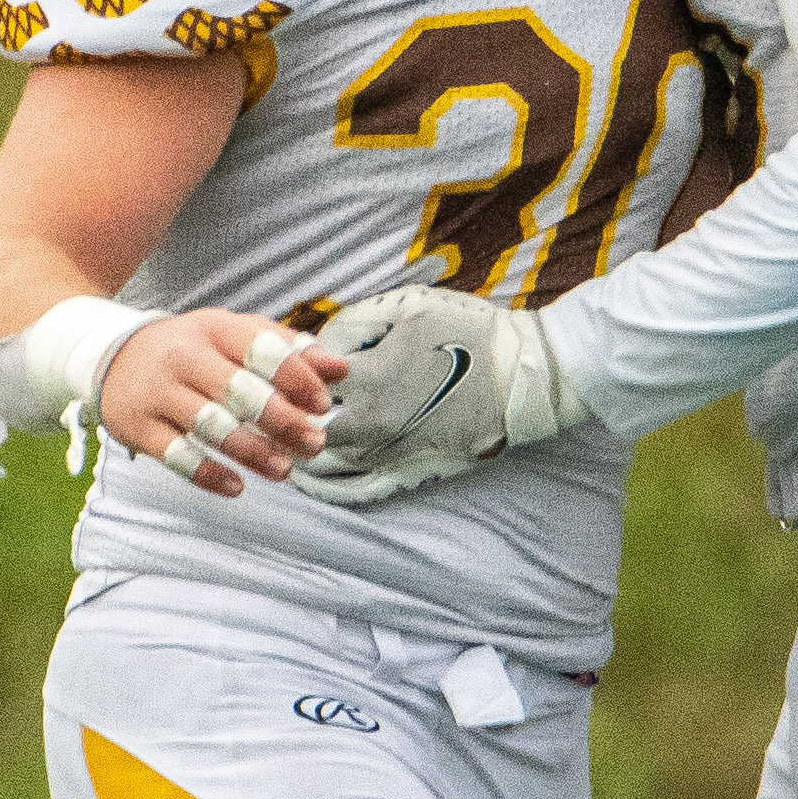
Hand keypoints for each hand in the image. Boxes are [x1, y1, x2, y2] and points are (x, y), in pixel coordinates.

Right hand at [99, 311, 342, 496]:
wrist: (110, 355)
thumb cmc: (192, 349)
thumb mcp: (233, 336)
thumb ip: (288, 349)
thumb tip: (341, 369)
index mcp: (214, 329)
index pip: (261, 349)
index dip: (297, 377)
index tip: (323, 406)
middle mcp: (184, 357)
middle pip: (239, 390)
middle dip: (283, 421)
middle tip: (314, 444)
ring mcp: (158, 393)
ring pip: (211, 426)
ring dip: (253, 453)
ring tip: (284, 470)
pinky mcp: (138, 427)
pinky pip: (176, 456)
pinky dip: (209, 474)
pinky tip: (238, 486)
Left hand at [291, 284, 585, 506]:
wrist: (525, 377)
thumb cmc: (470, 333)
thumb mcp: (408, 306)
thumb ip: (354, 320)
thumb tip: (318, 343)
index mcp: (368, 377)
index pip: (302, 380)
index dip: (287, 371)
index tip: (282, 366)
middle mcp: (372, 422)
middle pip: (304, 429)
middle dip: (286, 417)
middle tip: (272, 408)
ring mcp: (390, 452)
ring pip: (323, 463)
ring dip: (299, 452)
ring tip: (283, 441)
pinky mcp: (410, 472)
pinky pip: (355, 491)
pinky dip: (327, 489)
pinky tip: (311, 481)